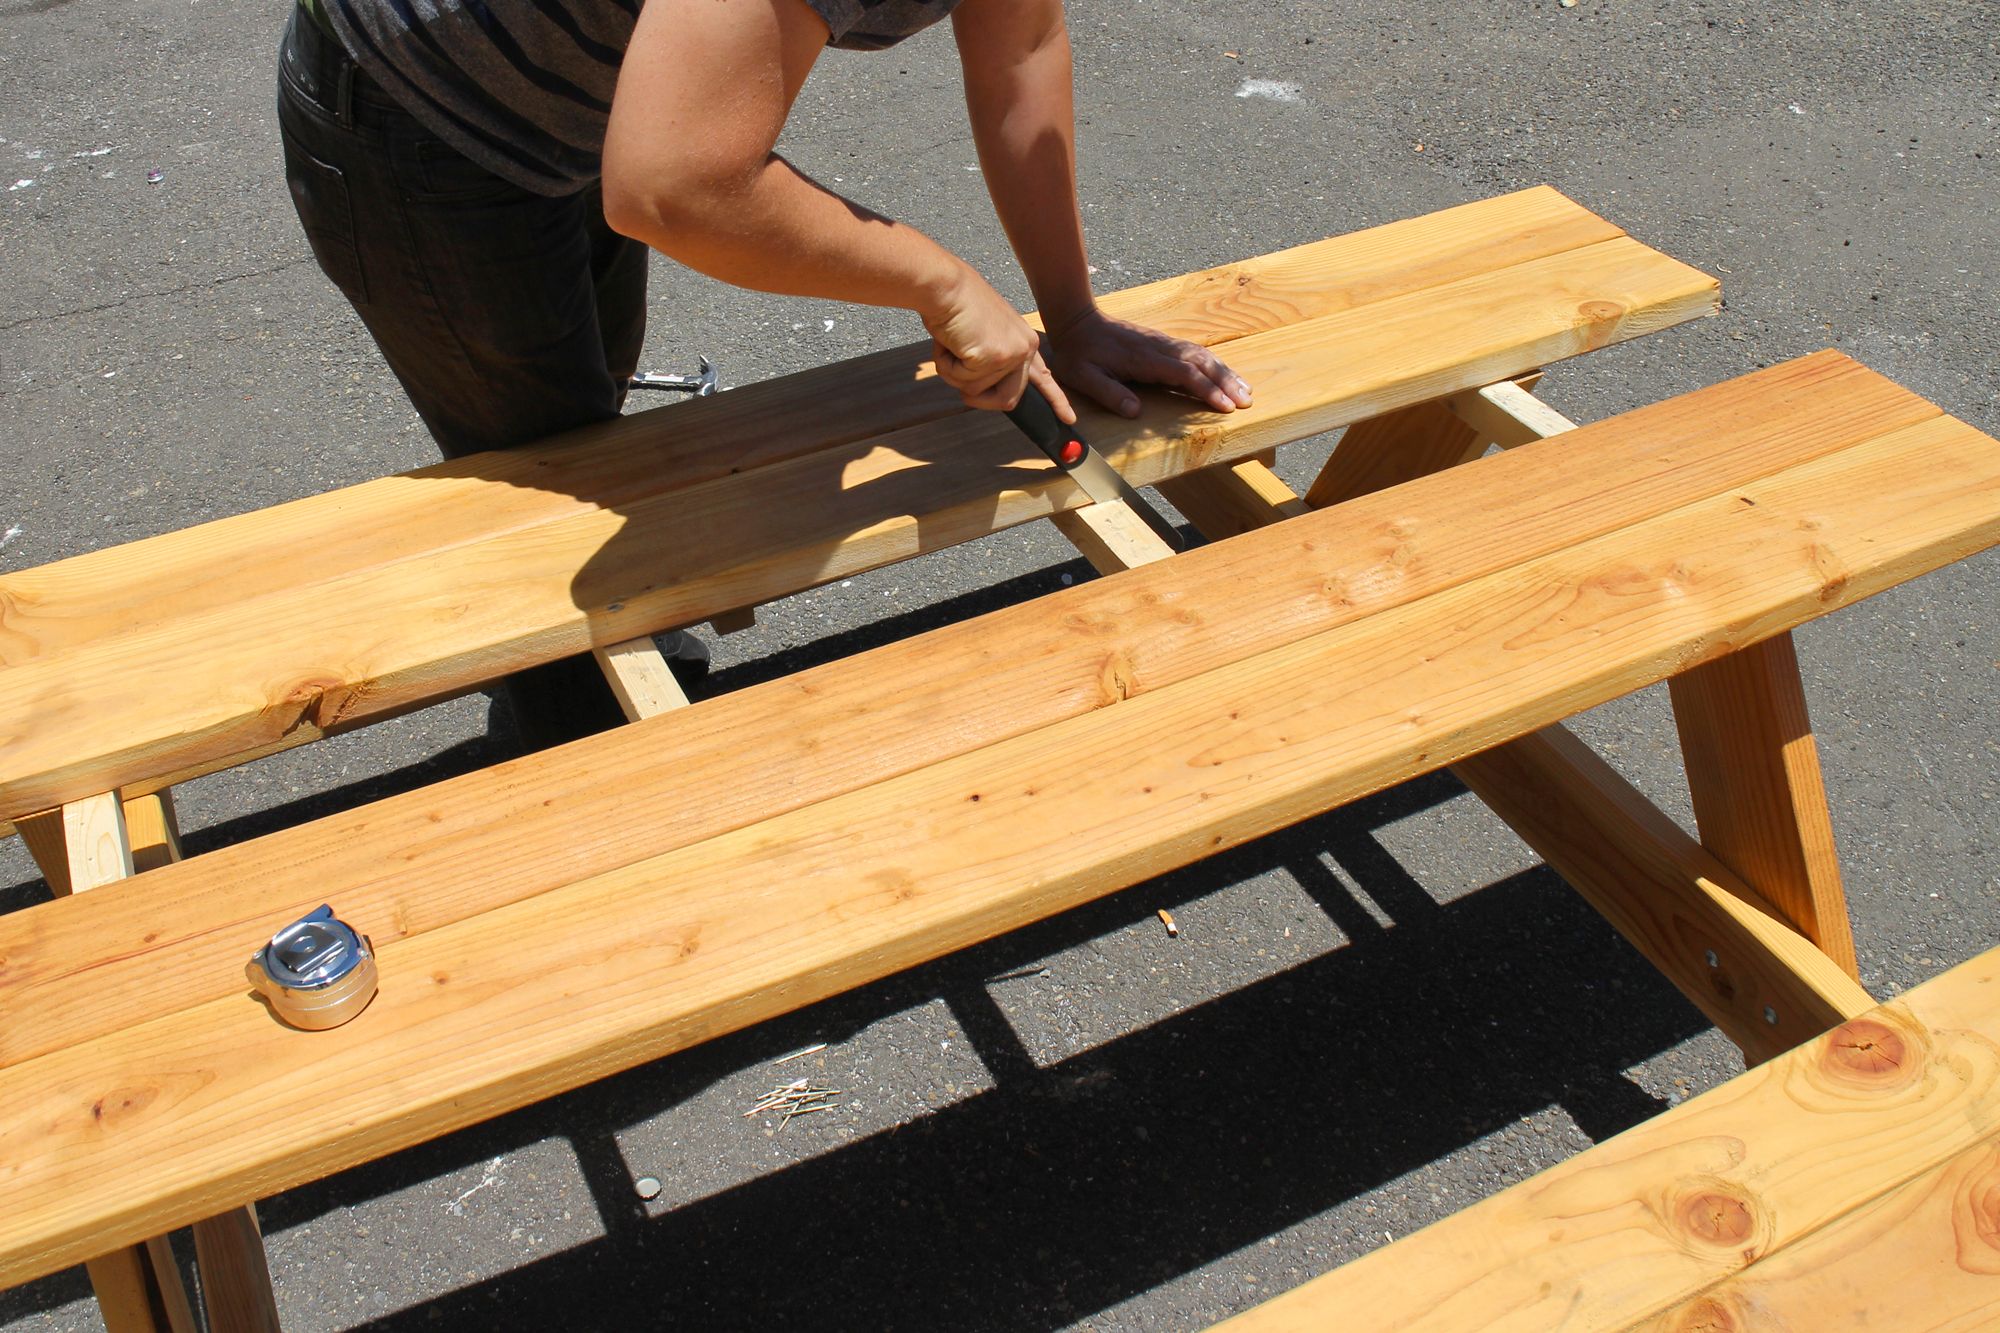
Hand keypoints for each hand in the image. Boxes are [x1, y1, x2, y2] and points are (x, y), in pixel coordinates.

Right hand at [922, 264, 1077, 421]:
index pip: (1043, 377)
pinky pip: (962, 381)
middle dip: (978, 397)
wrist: (945, 286)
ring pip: (976, 391)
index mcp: (1024, 341)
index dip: (1055, 399)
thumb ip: (992, 360)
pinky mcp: (993, 357)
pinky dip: (947, 365)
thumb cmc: (955, 307)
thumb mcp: (983, 335)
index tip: (1069, 419)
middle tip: (957, 371)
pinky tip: (950, 341)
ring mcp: (1011, 354)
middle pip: (1008, 399)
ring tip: (953, 343)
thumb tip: (980, 388)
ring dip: (955, 372)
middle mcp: (1024, 348)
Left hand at [1045, 308, 1253, 417]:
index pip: (1184, 374)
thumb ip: (1109, 393)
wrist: (1077, 321)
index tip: (1225, 406)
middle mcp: (1160, 348)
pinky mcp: (1163, 343)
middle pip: (1202, 363)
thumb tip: (1135, 412)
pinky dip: (1214, 364)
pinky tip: (1225, 374)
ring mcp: (1163, 343)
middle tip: (1247, 401)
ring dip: (1226, 372)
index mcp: (1144, 360)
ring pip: (1203, 355)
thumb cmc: (1079, 353)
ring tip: (1246, 390)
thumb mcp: (1085, 377)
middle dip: (1227, 382)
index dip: (1207, 390)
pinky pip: (1195, 352)